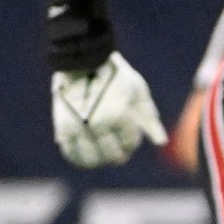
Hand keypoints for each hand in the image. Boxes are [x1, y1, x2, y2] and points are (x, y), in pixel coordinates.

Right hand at [51, 53, 167, 167]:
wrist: (82, 62)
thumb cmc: (115, 76)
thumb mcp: (139, 93)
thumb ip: (150, 119)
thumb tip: (161, 143)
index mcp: (119, 115)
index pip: (129, 143)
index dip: (132, 145)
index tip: (130, 140)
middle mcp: (98, 123)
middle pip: (111, 155)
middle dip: (118, 156)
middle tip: (119, 155)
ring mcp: (79, 126)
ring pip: (90, 159)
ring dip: (100, 161)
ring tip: (102, 157)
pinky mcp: (62, 126)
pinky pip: (70, 152)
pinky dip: (78, 158)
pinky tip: (85, 159)